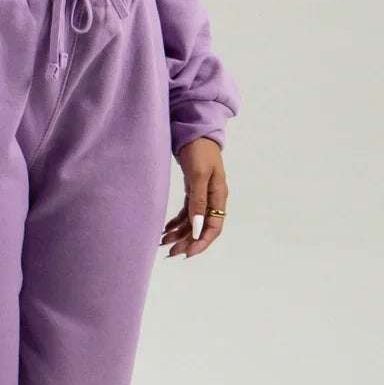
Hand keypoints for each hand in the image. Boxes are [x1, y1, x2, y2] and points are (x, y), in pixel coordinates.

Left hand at [160, 137, 227, 258]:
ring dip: (180, 234)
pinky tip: (166, 230)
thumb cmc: (198, 150)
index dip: (202, 242)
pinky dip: (177, 222)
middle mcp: (212, 198)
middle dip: (188, 242)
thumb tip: (198, 228)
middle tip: (170, 253)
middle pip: (202, 228)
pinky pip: (187, 212)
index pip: (214, 227)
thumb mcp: (198, 175)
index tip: (187, 254)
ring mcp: (203, 194)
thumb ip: (198, 202)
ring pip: (193, 221)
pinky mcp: (193, 190)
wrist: (194, 131)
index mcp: (218, 196)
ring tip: (164, 244)